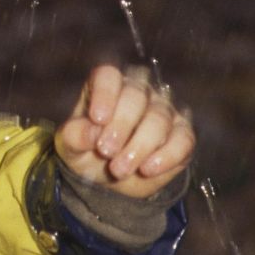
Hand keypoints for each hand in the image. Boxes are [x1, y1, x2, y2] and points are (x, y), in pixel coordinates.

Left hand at [55, 64, 194, 197]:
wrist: (112, 179)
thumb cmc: (88, 152)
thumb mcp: (71, 146)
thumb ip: (75, 135)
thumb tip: (92, 132)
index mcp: (106, 85)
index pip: (108, 75)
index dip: (105, 94)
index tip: (97, 119)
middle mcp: (138, 91)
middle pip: (136, 95)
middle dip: (121, 125)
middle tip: (106, 151)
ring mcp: (163, 110)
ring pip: (159, 118)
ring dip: (139, 146)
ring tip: (119, 169)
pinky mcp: (183, 134)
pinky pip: (183, 139)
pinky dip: (166, 156)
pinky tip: (147, 169)